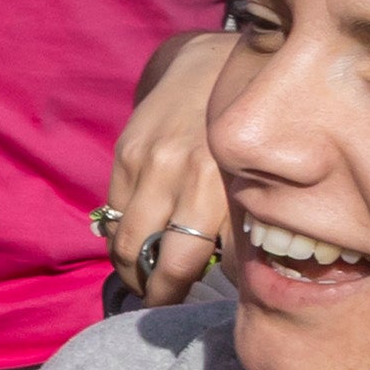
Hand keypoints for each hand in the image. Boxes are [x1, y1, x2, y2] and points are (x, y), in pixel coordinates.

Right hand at [102, 28, 235, 306]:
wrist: (207, 64)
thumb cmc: (249, 128)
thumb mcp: (255, 175)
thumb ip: (240, 221)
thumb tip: (231, 277)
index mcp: (224, 185)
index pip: (186, 260)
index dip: (175, 292)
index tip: (177, 305)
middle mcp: (184, 173)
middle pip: (152, 254)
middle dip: (153, 289)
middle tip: (158, 299)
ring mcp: (150, 162)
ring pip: (125, 238)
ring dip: (130, 266)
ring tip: (142, 276)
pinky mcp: (126, 152)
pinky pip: (114, 210)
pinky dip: (121, 232)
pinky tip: (135, 239)